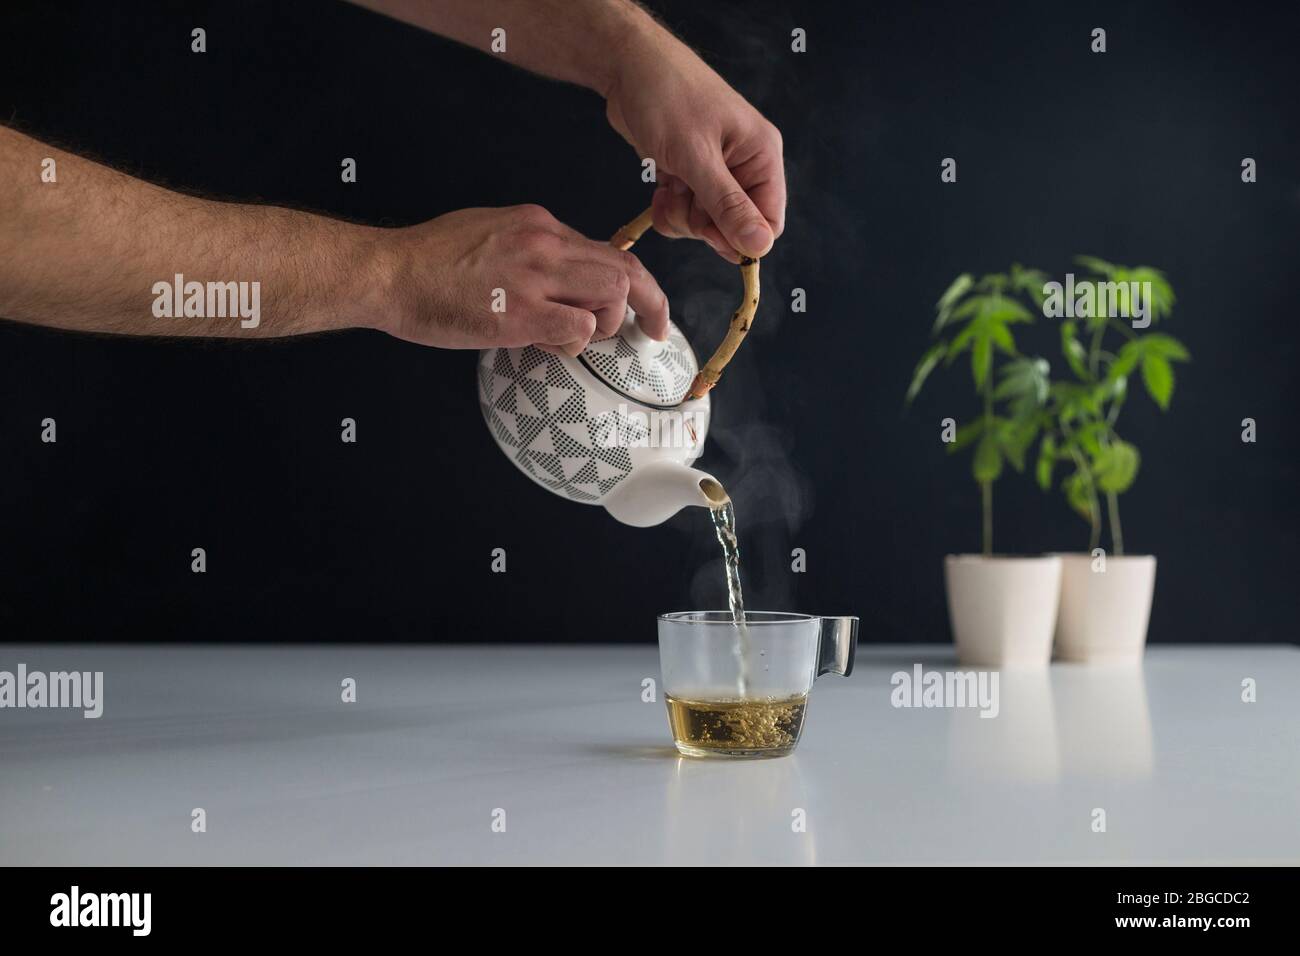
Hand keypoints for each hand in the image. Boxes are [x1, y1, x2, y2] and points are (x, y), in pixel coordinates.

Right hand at [371, 204, 669, 354]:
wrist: (389, 272)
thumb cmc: (429, 261)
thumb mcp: (491, 233)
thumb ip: (533, 251)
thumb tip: (564, 277)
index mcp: (538, 223)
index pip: (608, 250)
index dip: (638, 283)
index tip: (648, 307)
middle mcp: (544, 242)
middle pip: (624, 271)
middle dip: (645, 305)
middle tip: (650, 331)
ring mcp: (533, 276)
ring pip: (611, 295)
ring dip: (604, 325)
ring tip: (571, 337)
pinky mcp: (518, 312)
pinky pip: (578, 329)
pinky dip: (576, 344)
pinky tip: (547, 345)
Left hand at [603, 31, 785, 262]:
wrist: (627, 66)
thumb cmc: (666, 97)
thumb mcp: (696, 156)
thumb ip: (727, 204)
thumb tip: (759, 246)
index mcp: (761, 156)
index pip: (768, 221)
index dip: (741, 238)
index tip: (709, 234)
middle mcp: (743, 165)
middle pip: (734, 227)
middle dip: (703, 224)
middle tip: (682, 198)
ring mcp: (715, 171)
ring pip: (706, 223)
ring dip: (682, 216)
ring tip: (668, 185)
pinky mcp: (689, 173)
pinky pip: (685, 212)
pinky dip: (669, 209)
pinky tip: (659, 188)